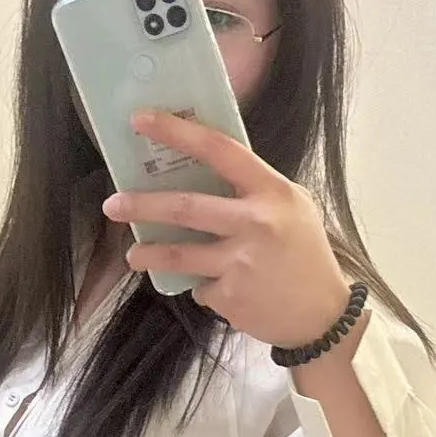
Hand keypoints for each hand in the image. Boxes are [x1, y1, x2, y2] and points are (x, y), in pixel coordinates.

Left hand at [103, 108, 353, 348]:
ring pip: (179, 255)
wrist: (323, 316)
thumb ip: (253, 190)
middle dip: (142, 205)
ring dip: (148, 254)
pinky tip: (224, 290)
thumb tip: (199, 171)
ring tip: (133, 255)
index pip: (219, 151)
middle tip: (112, 204)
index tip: (141, 120)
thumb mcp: (293, 208)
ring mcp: (241, 263)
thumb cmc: (305, 255)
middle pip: (185, 207)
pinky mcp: (231, 297)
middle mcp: (256, 223)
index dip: (176, 132)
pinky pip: (201, 287)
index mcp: (272, 192)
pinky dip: (204, 287)